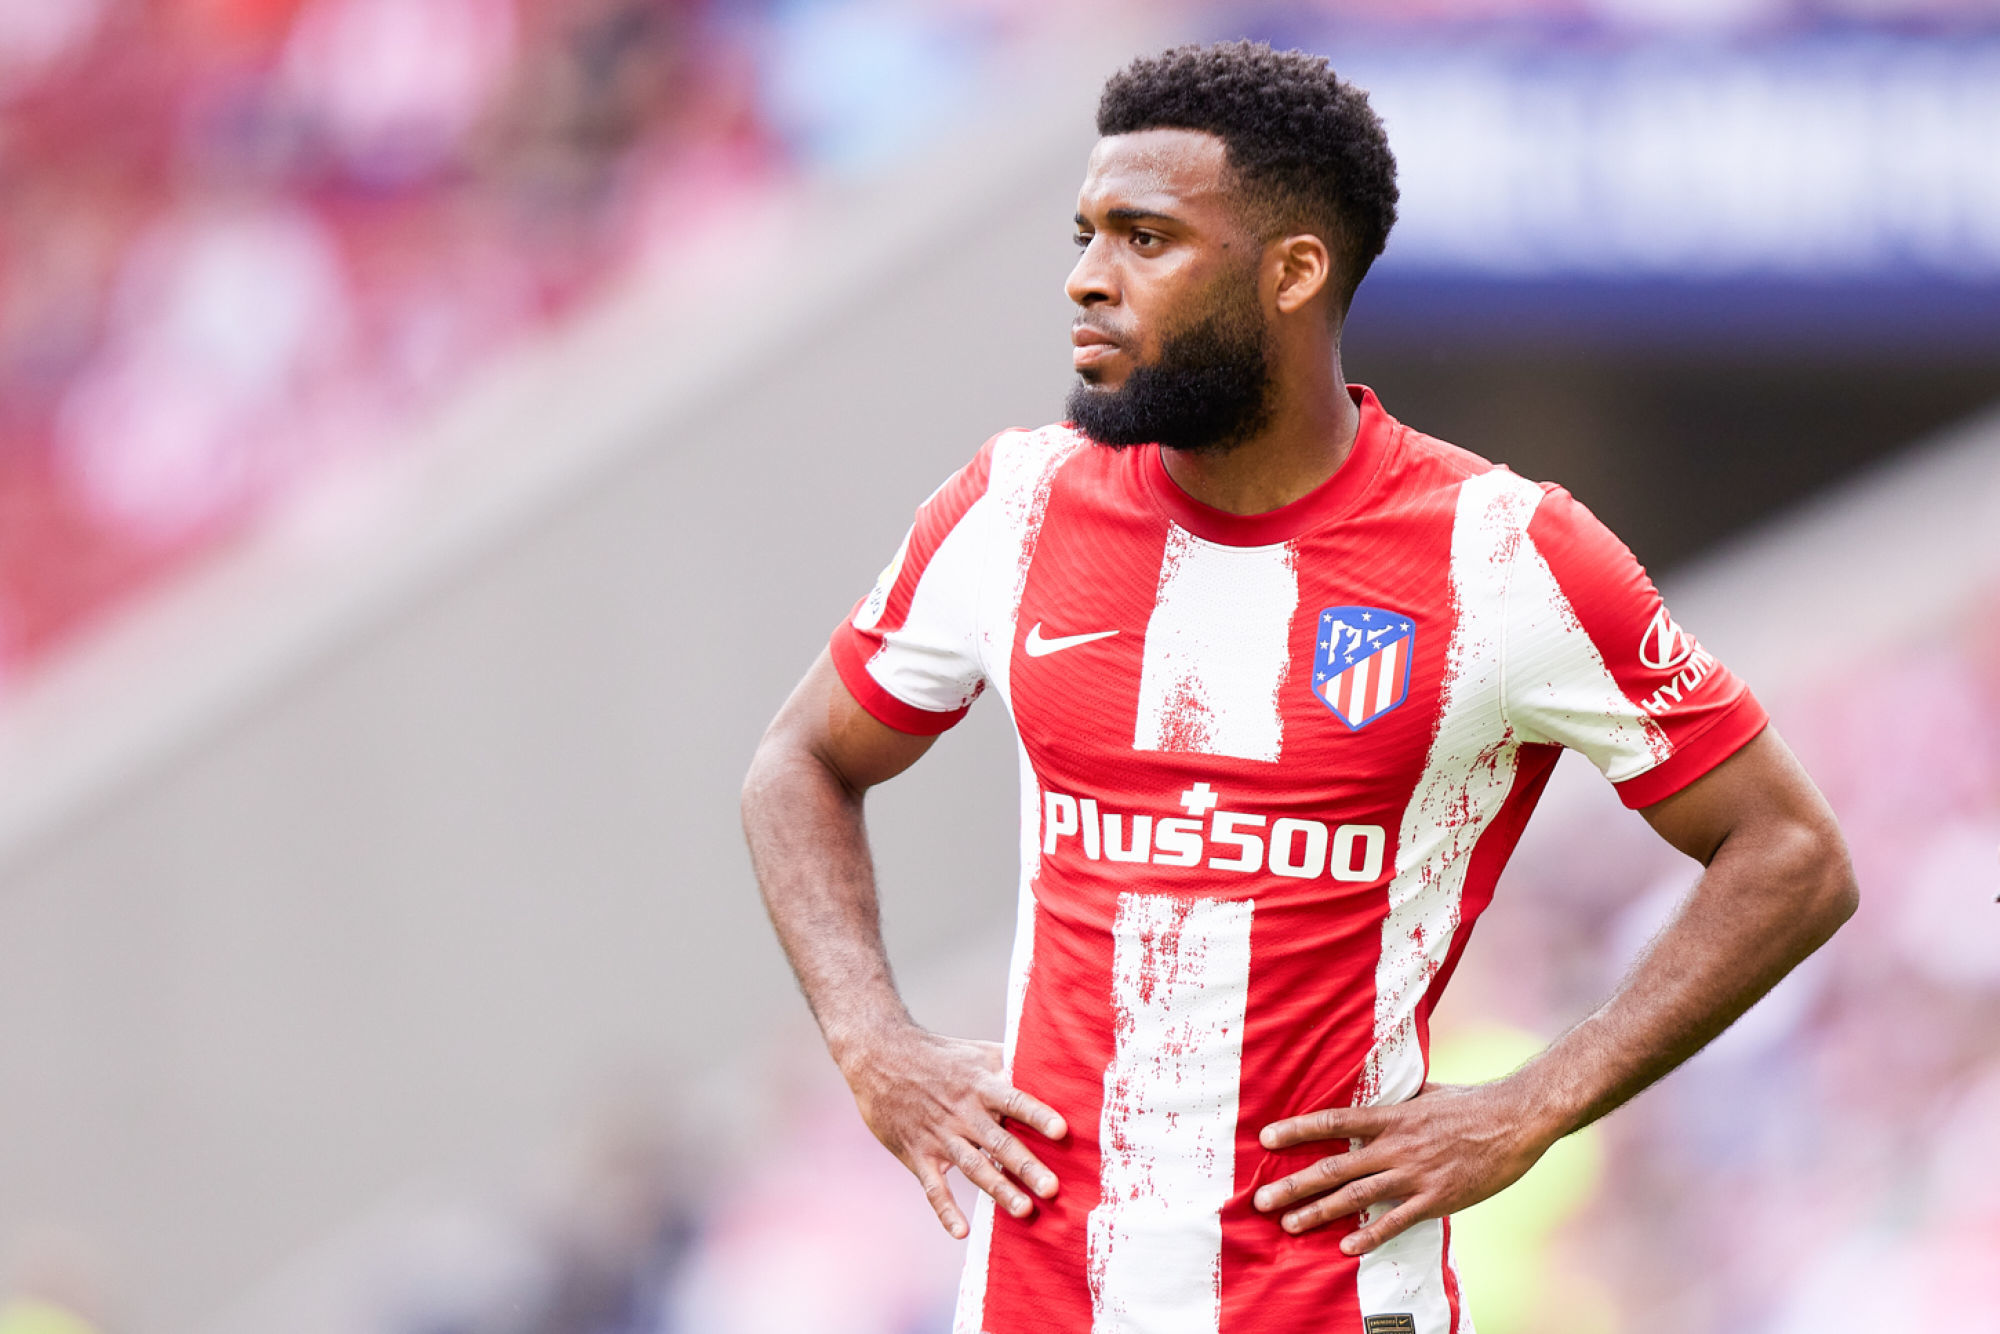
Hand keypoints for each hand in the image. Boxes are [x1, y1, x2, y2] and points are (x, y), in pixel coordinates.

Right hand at [840, 1026, 1067, 1238]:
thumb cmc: (938, 1055)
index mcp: (980, 1086)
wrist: (880, 1057)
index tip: (1061, 1130)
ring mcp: (939, 1136)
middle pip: (998, 1142)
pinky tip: (961, 1232)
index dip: (1037, 1115)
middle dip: (1025, 1165)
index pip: (1014, 1101)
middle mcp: (963, 1113)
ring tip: (1024, 1211)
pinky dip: (945, 1210)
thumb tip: (1051, 1064)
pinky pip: (933, 1186)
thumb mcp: (976, 1052)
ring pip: (972, 1167)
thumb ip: (1011, 1062)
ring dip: (998, 1189)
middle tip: (1052, 1188)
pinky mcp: (918, 1154)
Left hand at [1252, 1080, 1556, 1253]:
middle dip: (1294, 1184)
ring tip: (1289, 1225)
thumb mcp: (1428, 1091)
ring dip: (1318, 1212)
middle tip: (1261, 1201)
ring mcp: (1414, 1173)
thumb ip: (1400, 1097)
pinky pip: (1396, 1220)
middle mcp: (1395, 1145)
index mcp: (1391, 1116)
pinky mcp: (1436, 1197)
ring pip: (1356, 1196)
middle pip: (1334, 1166)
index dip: (1297, 1130)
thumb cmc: (1473, 1103)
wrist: (1515, 1119)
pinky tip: (1346, 1248)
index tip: (1266, 1138)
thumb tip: (1383, 1090)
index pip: (1333, 1121)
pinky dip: (1370, 1235)